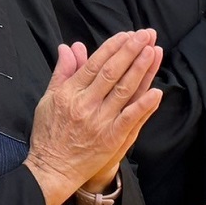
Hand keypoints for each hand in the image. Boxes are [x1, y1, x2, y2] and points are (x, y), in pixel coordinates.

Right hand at [26, 30, 163, 204]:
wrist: (51, 170)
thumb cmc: (49, 134)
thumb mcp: (48, 99)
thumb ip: (62, 72)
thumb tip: (68, 47)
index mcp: (69, 93)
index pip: (95, 64)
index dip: (112, 47)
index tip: (127, 34)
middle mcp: (85, 105)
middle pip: (112, 72)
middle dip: (130, 50)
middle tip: (145, 34)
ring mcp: (99, 122)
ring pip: (124, 90)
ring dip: (140, 69)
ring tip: (153, 51)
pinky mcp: (111, 139)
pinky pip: (130, 119)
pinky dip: (144, 105)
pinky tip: (157, 91)